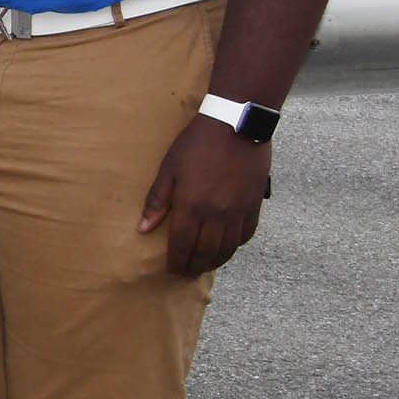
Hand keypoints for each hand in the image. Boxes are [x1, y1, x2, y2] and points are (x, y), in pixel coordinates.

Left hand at [139, 116, 269, 277]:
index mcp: (192, 205)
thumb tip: (143, 228)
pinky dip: (235, 246)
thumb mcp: (168, 168)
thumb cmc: (197, 144)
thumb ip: (157, 201)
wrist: (236, 125)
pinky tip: (226, 246)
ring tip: (204, 264)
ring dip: (214, 261)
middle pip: (205, 253)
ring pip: (227, 248)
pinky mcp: (254, 205)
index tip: (171, 270)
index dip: (176, 262)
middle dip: (194, 267)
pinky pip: (246, 235)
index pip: (182, 246)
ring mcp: (239, 211)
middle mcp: (217, 213)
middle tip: (186, 272)